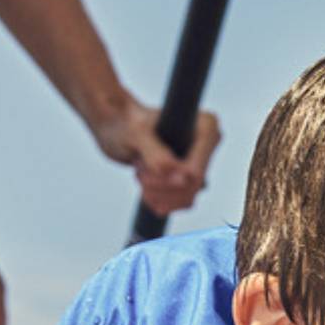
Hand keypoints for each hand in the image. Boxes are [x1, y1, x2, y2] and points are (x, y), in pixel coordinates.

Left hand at [88, 93, 217, 216]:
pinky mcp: (188, 176)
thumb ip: (157, 155)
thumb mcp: (138, 135)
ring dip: (158, 194)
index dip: (171, 181)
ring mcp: (199, 161)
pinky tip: (144, 184)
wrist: (117, 126)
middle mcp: (207, 143)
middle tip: (138, 173)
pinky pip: (181, 202)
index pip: (196, 170)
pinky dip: (159, 200)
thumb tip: (182, 180)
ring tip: (140, 174)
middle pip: (192, 187)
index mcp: (205, 126)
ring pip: (188, 198)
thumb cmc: (126, 122)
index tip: (145, 174)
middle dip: (161, 187)